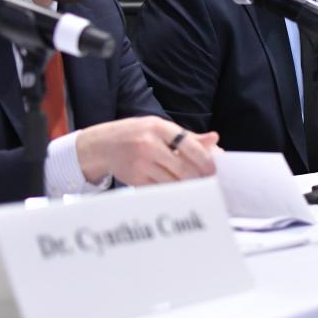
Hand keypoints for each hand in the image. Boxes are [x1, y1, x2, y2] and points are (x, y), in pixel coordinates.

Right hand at [75, 117, 218, 185]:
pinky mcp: (135, 178)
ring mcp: (140, 163)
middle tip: (208, 182)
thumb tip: (215, 138)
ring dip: (186, 186)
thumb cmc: (137, 134)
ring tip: (195, 186)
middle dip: (198, 177)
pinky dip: (170, 190)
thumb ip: (187, 136)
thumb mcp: (160, 128)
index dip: (204, 159)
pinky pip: (160, 189)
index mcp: (159, 127)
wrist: (102, 145)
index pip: (188, 145)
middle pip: (182, 167)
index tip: (213, 170)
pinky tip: (176, 189)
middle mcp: (149, 144)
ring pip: (172, 181)